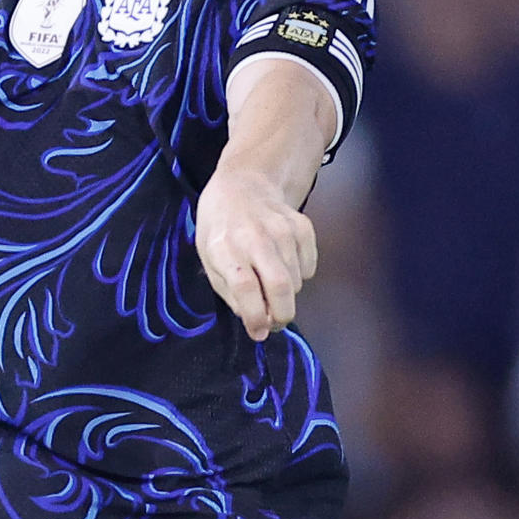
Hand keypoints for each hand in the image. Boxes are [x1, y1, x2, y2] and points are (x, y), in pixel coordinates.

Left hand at [195, 167, 318, 341]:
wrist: (243, 186)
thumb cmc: (221, 228)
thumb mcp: (209, 260)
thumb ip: (230, 293)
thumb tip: (257, 325)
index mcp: (224, 246)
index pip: (245, 286)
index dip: (255, 316)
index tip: (258, 332)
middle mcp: (255, 235)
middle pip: (279, 285)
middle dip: (282, 315)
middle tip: (275, 323)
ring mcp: (282, 228)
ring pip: (296, 281)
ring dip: (286, 295)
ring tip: (270, 283)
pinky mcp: (302, 225)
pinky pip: (309, 268)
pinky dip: (300, 276)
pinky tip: (283, 263)